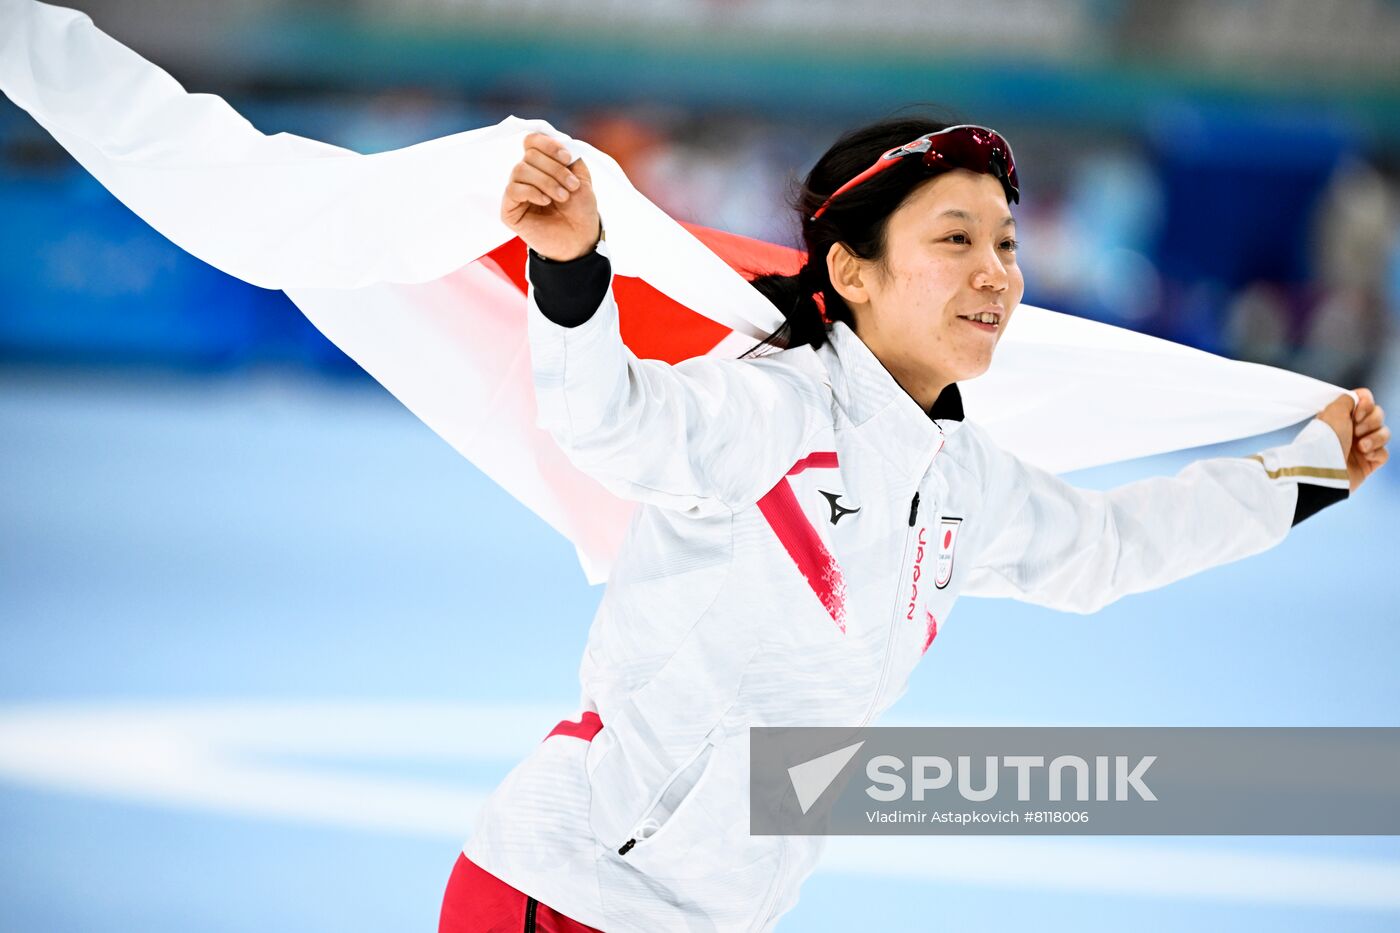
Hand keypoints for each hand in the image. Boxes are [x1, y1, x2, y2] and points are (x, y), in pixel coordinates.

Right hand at [500, 131, 600, 261]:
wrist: (580, 239)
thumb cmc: (580, 209)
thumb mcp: (581, 177)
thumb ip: (570, 156)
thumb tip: (556, 141)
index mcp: (541, 164)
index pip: (532, 140)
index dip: (549, 145)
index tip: (568, 159)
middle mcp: (526, 174)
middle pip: (529, 155)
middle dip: (555, 169)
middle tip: (571, 186)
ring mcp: (516, 191)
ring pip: (520, 170)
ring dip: (546, 182)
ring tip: (563, 197)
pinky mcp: (509, 209)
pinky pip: (513, 189)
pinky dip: (532, 192)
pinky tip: (546, 202)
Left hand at [1317, 388, 1388, 491]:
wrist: (1325, 468)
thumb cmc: (1326, 438)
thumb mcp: (1334, 411)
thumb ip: (1348, 398)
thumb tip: (1359, 397)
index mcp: (1342, 416)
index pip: (1366, 401)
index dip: (1367, 404)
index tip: (1357, 412)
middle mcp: (1351, 429)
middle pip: (1378, 415)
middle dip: (1371, 421)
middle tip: (1356, 431)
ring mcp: (1361, 446)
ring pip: (1384, 434)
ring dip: (1375, 438)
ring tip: (1360, 447)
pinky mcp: (1368, 463)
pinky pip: (1383, 453)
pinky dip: (1376, 453)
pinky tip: (1364, 457)